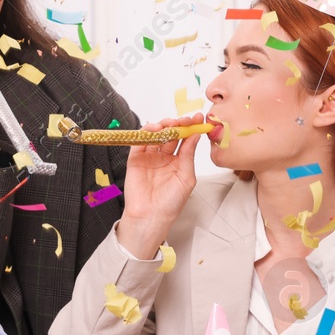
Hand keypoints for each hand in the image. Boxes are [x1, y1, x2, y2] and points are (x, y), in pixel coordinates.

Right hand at [114, 113, 202, 258]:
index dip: (191, 128)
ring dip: (163, 125)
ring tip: (171, 123)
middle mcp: (163, 157)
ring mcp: (149, 156)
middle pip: (170, 134)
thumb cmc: (171, 203)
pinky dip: (146, 131)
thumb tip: (195, 135)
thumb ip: (188, 155)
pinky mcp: (135, 158)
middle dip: (178, 124)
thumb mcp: (186, 177)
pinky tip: (156, 128)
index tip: (199, 118)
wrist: (151, 216)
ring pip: (156, 134)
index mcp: (177, 161)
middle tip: (185, 119)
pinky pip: (140, 141)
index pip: (184, 140)